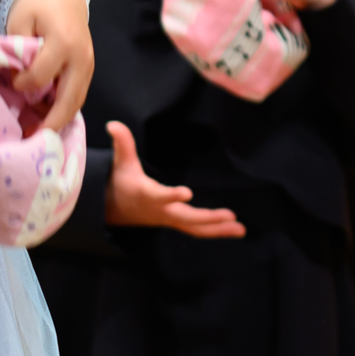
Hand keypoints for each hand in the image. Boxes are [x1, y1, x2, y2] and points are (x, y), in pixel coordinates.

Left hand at [6, 0, 93, 134]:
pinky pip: (77, 95)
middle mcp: (81, 58)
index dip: (22, 84)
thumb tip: (16, 81)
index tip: (10, 83)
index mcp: (63, 42)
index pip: (40, 77)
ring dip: (58, 121)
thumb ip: (17, 50)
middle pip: (68, 100)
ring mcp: (88, 65)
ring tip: (39, 136)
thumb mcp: (20, 20)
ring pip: (76, 102)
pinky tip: (47, 119)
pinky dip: (63, 110)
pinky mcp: (87, 70)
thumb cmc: (38, 4)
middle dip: (51, 124)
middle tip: (32, 143)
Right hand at [102, 122, 246, 237]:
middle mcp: (161, 211)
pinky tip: (236, 230)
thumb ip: (123, 143)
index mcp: (147, 195)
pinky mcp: (176, 223)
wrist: (114, 210)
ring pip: (194, 229)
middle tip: (230, 215)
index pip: (160, 196)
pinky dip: (216, 231)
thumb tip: (113, 124)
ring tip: (241, 229)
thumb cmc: (122, 181)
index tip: (187, 192)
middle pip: (185, 218)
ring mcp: (169, 219)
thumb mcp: (121, 162)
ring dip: (218, 229)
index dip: (171, 195)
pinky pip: (197, 230)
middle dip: (207, 218)